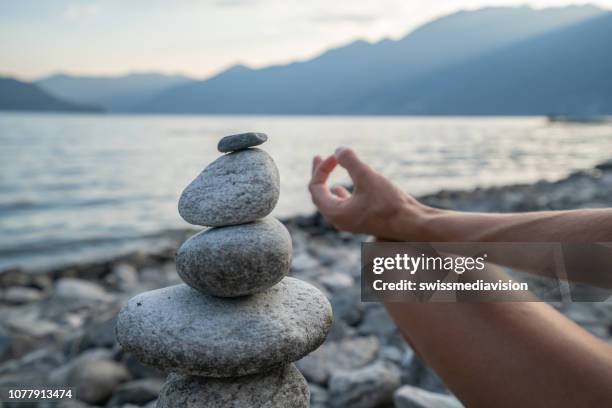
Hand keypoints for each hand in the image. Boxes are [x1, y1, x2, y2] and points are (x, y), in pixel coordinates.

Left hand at [308, 147, 433, 239]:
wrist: (412, 224)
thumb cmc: (389, 203)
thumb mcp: (367, 176)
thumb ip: (350, 161)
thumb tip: (339, 150)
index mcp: (334, 212)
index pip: (315, 187)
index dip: (322, 168)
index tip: (336, 156)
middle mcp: (338, 220)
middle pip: (319, 194)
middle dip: (320, 174)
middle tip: (318, 157)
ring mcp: (349, 222)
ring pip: (330, 200)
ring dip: (327, 183)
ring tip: (325, 172)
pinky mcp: (361, 221)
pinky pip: (342, 206)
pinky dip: (339, 193)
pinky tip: (340, 189)